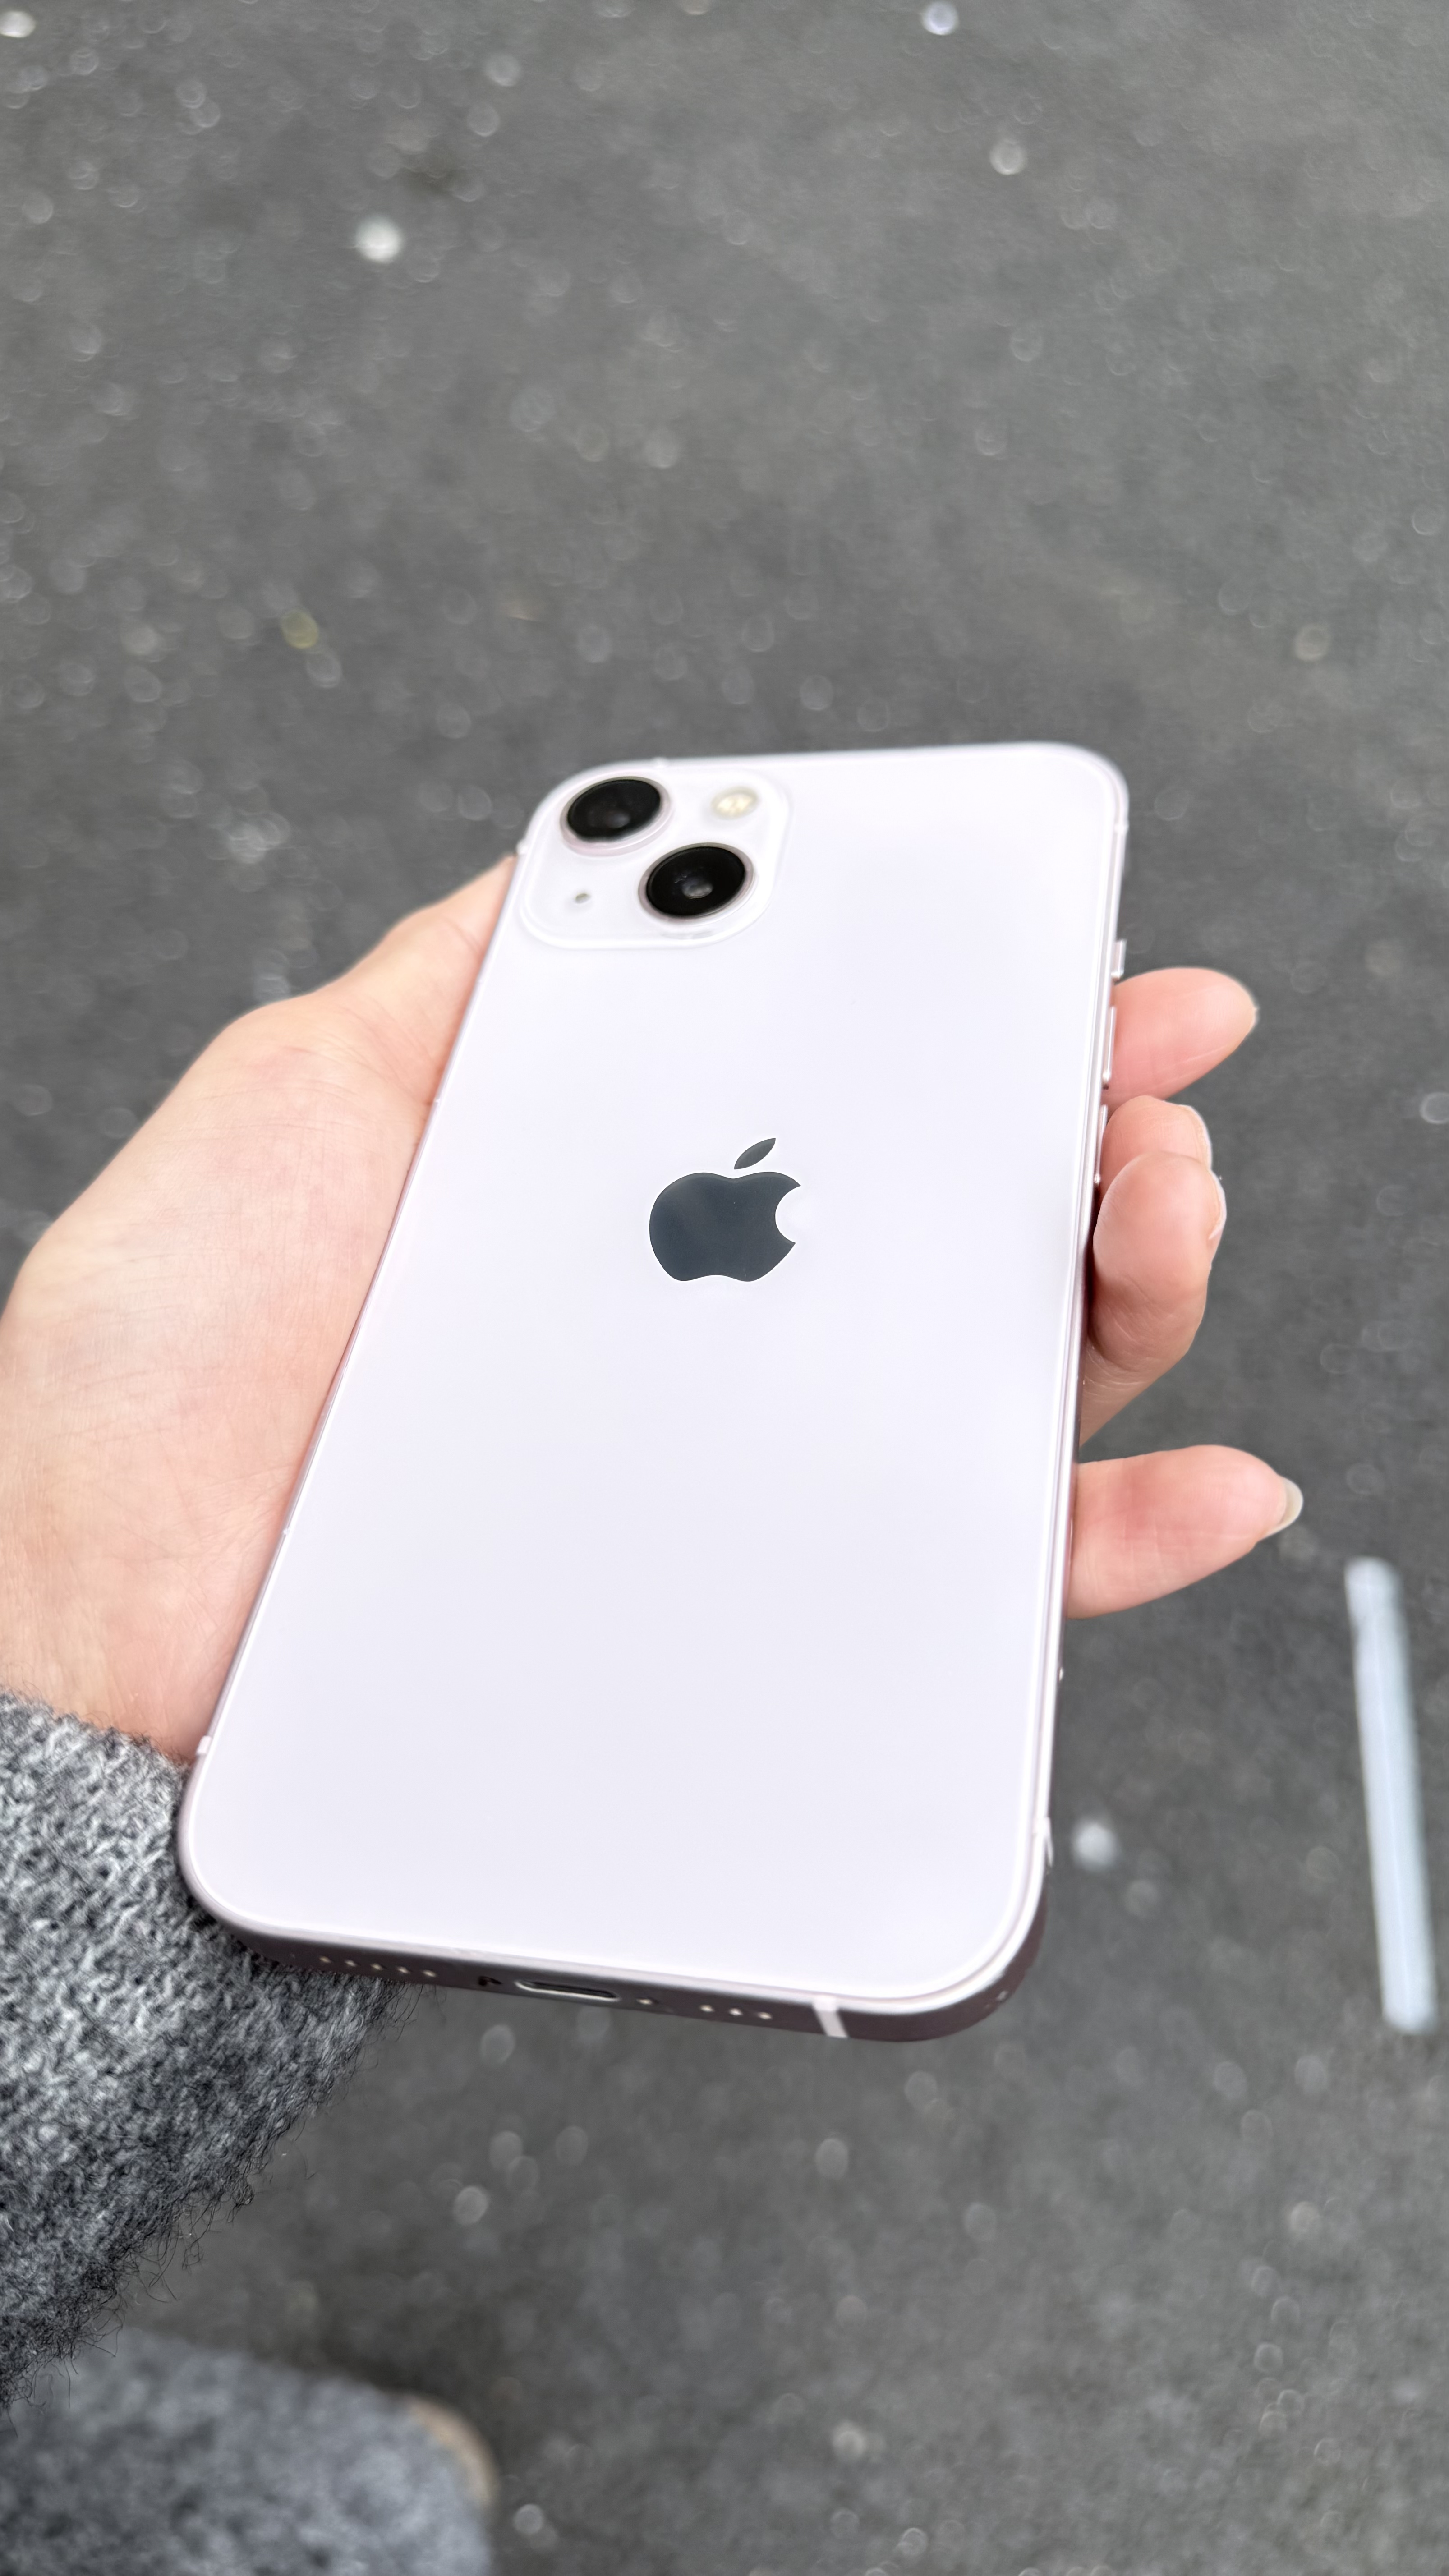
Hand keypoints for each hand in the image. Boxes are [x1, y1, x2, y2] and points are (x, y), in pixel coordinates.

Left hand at [0, 879, 1291, 1759]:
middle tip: (1131, 1071)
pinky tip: (1208, 1484)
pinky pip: (982, 1588)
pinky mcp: (758, 1613)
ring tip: (1156, 1200)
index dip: (972, 1007)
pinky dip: (1117, 1536)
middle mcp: (701, 1328)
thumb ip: (465, 984)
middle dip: (1086, 1119)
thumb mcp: (299, 1098)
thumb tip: (607, 858)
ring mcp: (740, 1471)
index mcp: (620, 1197)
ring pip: (1003, 1373)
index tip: (1066, 942)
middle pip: (957, 1217)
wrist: (98, 1638)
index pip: (842, 1085)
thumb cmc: (161, 1388)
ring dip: (1131, 1274)